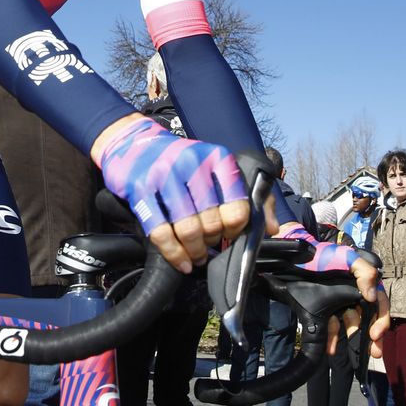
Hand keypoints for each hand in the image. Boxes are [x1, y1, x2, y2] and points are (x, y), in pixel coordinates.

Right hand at [94, 115, 249, 273]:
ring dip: (195, 251)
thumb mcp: (217, 167)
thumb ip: (251, 196)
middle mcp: (192, 163)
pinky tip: (181, 262)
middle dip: (213, 242)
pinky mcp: (140, 190)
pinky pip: (160, 232)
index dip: (237, 228)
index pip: (238, 204)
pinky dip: (173, 254)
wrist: (133, 143)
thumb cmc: (181, 161)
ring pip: (188, 229)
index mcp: (217, 158)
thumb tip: (273, 229)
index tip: (230, 234)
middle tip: (210, 246)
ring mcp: (164, 176)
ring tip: (197, 256)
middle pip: (212, 221)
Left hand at [275, 223, 390, 357]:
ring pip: (351, 325)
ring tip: (355, 355)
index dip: (381, 319)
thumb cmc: (322, 255)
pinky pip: (331, 326)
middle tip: (374, 352)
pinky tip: (331, 349)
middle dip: (373, 337)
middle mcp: (353, 294)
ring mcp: (339, 302)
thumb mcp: (346, 258)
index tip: (375, 334)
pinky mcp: (324, 309)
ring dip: (354, 341)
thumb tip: (373, 297)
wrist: (294, 256)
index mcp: (362, 283)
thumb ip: (364, 272)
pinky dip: (332, 339)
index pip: (379, 304)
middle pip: (368, 318)